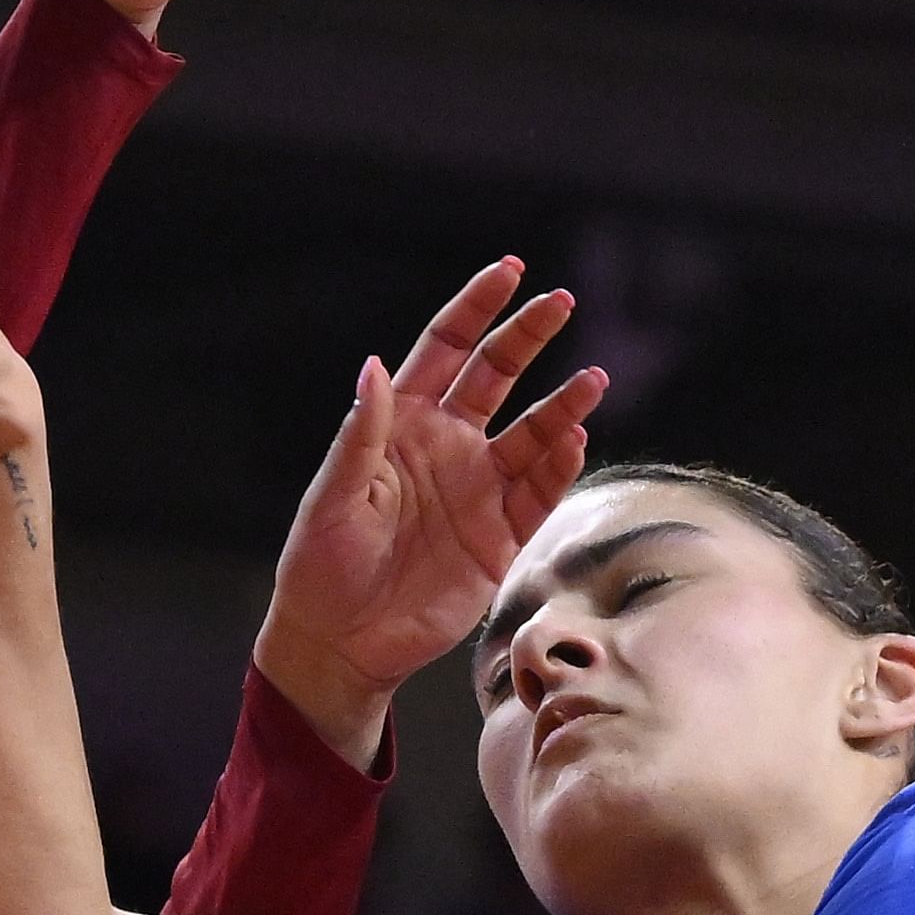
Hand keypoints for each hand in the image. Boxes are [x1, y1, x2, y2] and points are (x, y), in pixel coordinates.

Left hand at [252, 260, 610, 746]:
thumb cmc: (322, 565)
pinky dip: (559, 468)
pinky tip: (574, 442)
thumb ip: (361, 433)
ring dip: (563, 406)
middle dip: (529, 337)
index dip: (476, 308)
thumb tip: (372, 368)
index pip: (447, 349)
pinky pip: (539, 495)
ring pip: (532, 434)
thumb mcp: (333, 496)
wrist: (341, 642)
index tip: (509, 272)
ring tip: (593, 381)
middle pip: (498, 376)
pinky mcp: (500, 539)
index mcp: (402, 424)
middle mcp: (448, 447)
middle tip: (562, 303)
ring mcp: (478, 491)